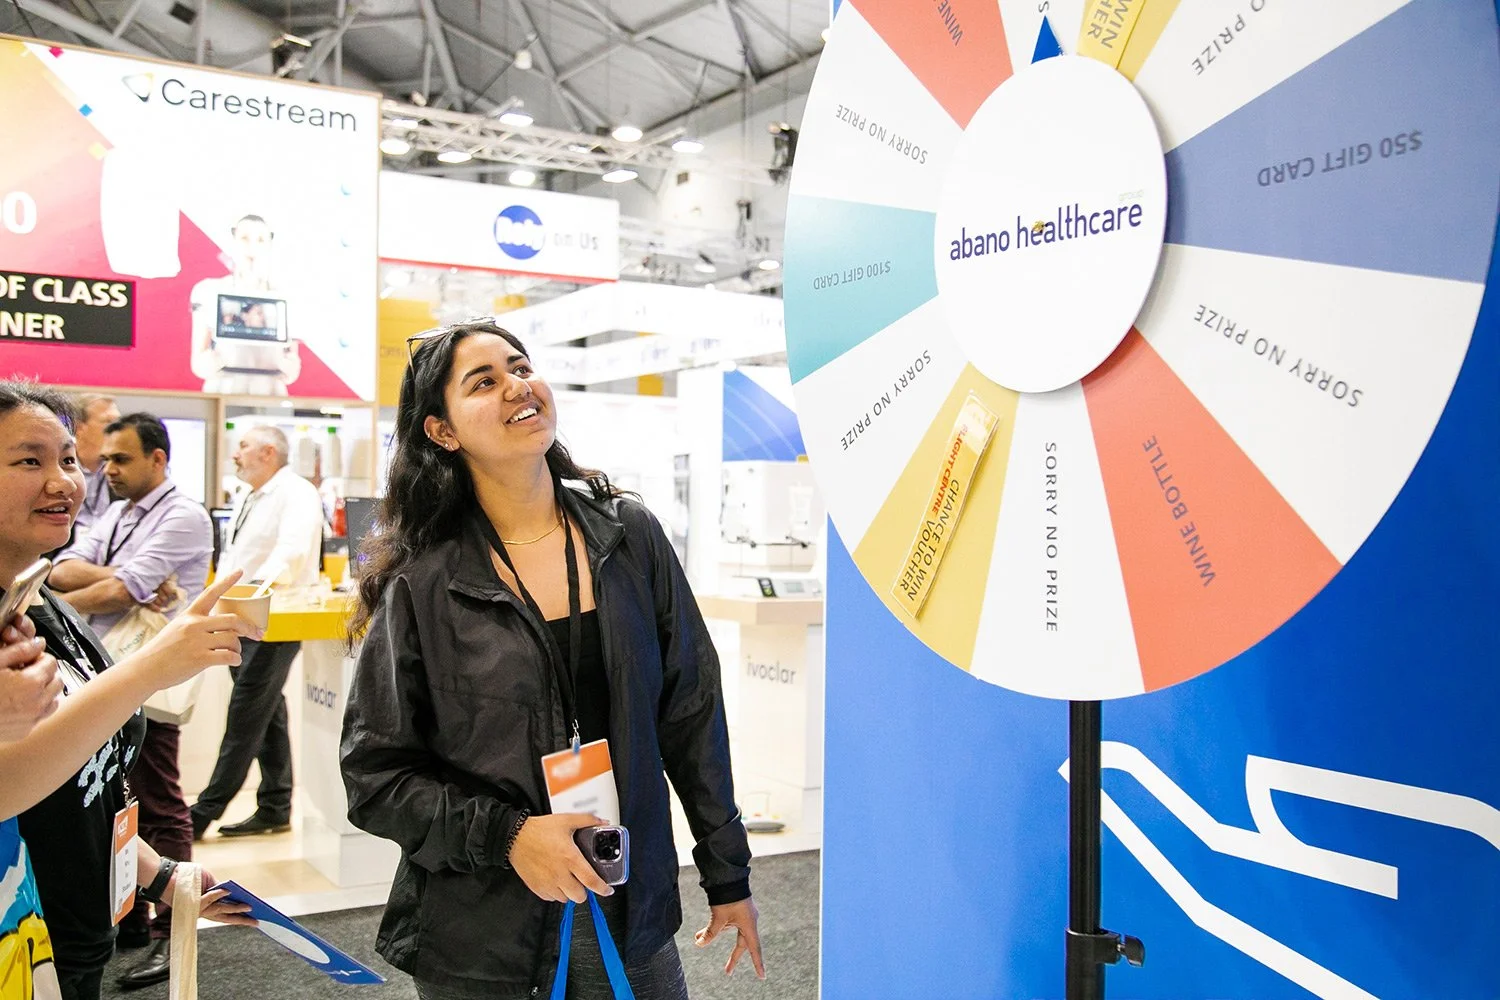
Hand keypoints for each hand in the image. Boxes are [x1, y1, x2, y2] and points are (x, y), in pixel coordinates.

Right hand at [0, 620, 61, 741]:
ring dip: (44, 691)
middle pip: (57, 681)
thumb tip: (38, 643)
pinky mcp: (23, 731)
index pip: (52, 663)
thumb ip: (20, 650)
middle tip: (26, 670)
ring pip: (53, 700)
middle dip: (45, 673)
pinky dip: (36, 707)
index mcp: (30, 684)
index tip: (28, 659)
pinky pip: (41, 716)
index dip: (39, 657)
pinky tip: (18, 701)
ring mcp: (31, 720)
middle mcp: (36, 704)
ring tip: (23, 686)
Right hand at [132, 572, 260, 689]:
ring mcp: (197, 642)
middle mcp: (194, 625)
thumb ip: (198, 625)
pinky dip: (235, 659)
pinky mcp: (200, 658)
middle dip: (248, 628)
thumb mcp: (177, 629)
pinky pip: (228, 656)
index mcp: (189, 616)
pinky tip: (233, 660)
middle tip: (256, 634)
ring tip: (233, 653)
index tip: (240, 571)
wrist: (145, 669)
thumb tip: (224, 629)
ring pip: (232, 639)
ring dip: (238, 648)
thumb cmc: (162, 651)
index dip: (227, 581)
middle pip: (232, 620)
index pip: (211, 593)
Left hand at [162, 866, 255, 926]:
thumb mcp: (208, 883)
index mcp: (208, 908)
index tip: (253, 919)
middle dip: (243, 919)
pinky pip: (210, 898)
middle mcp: (205, 911)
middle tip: (257, 922)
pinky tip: (229, 891)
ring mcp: (201, 908)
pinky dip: (219, 894)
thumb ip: (218, 889)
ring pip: (221, 910)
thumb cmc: (189, 879)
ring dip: (236, 908)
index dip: (240, 917)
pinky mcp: (195, 902)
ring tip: (250, 907)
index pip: (227, 915)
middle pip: (227, 917)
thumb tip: (229, 893)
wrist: (169, 878)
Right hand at [507, 813, 613, 903]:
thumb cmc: (539, 830)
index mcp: (570, 858)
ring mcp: (548, 883)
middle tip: (583, 881)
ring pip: (566, 899)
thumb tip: (603, 822)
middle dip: (585, 890)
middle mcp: (560, 874)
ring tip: (568, 879)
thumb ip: (587, 821)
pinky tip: (556, 880)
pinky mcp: (537, 888)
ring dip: (570, 892)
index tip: (608, 890)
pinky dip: (556, 893)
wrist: (515, 837)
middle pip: (580, 896)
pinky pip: (551, 898)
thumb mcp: (566, 820)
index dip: (603, 889)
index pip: (591, 881)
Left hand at [696, 897, 764, 978]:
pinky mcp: (737, 909)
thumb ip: (710, 932)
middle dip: (733, 957)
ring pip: (731, 932)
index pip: (754, 949)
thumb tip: (699, 943)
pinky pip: (727, 923)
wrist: (729, 874)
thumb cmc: (728, 896)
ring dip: (716, 935)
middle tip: (727, 971)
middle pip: (742, 944)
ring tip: (698, 937)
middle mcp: (749, 921)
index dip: (758, 964)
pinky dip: (716, 927)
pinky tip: (700, 931)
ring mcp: (744, 914)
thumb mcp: (718, 917)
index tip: (762, 977)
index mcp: (749, 925)